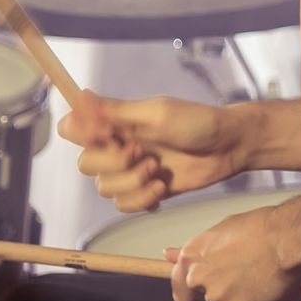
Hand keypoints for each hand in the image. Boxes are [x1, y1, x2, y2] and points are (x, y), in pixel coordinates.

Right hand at [56, 90, 258, 211]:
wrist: (228, 147)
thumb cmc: (197, 122)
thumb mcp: (157, 113)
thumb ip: (116, 111)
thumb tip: (80, 94)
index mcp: (116, 122)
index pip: (72, 129)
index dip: (82, 136)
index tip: (106, 135)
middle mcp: (118, 146)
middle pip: (86, 165)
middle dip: (114, 164)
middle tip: (143, 153)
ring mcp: (130, 170)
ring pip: (105, 189)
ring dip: (132, 183)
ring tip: (158, 170)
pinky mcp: (145, 190)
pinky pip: (124, 205)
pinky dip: (142, 199)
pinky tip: (162, 186)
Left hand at [167, 204, 300, 300]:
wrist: (290, 239)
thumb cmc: (259, 226)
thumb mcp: (223, 229)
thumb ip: (197, 249)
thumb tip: (167, 254)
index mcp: (193, 261)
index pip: (180, 289)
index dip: (190, 289)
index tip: (200, 287)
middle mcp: (203, 284)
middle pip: (211, 295)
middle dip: (225, 286)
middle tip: (247, 269)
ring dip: (245, 294)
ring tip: (265, 272)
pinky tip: (274, 283)